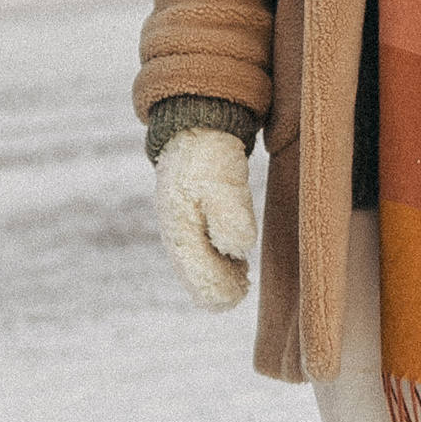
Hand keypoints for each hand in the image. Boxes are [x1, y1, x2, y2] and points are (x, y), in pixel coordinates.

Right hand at [154, 125, 254, 308]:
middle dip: (221, 288)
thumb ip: (230, 214)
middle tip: (243, 289)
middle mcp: (177, 237)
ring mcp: (182, 230)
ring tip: (242, 279)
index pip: (200, 280)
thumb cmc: (209, 157)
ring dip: (221, 277)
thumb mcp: (223, 182)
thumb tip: (240, 247)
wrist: (194, 129)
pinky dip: (219, 263)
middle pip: (197, 280)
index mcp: (180, 232)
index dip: (222, 292)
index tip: (242, 291)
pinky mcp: (190, 222)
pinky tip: (236, 264)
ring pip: (198, 269)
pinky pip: (201, 255)